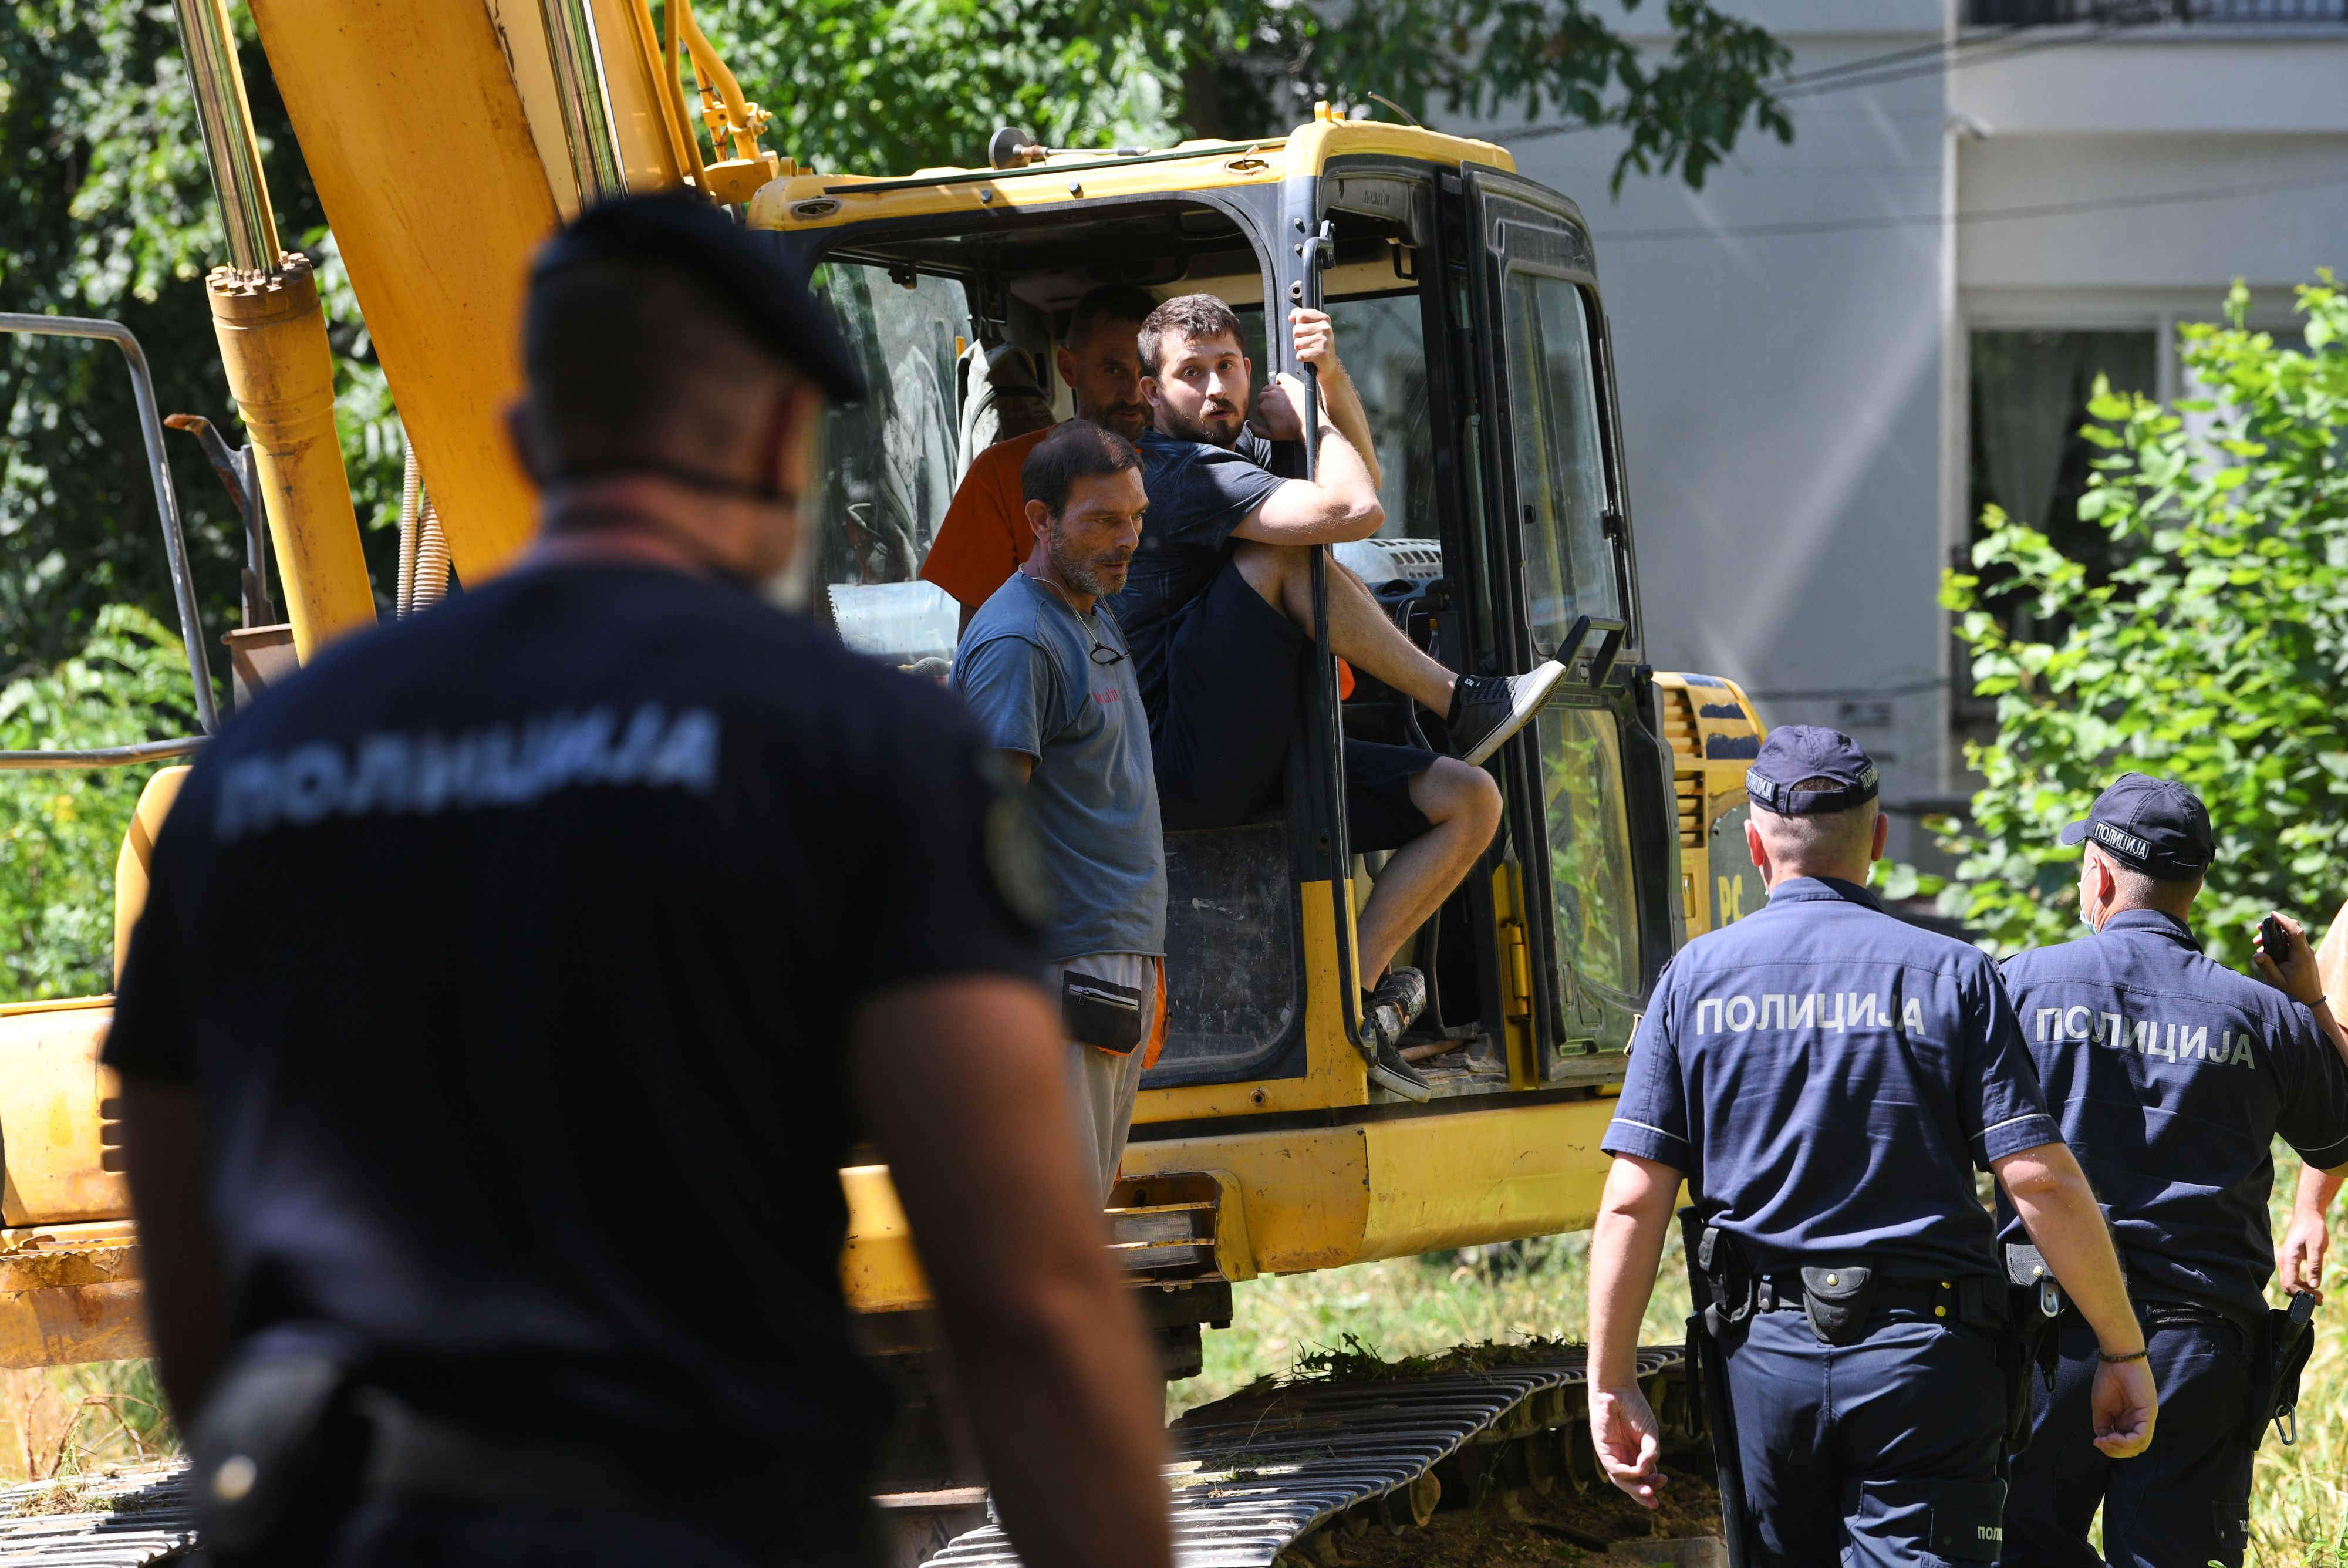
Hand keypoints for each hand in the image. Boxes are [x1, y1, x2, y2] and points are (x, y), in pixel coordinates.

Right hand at [1253, 371, 1307, 442]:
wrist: (1308, 423)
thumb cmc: (1290, 430)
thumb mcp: (1270, 435)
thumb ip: (1256, 430)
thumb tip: (1247, 424)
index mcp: (1263, 407)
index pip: (1259, 407)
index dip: (1265, 413)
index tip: (1272, 417)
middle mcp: (1269, 396)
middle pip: (1262, 396)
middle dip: (1266, 402)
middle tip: (1276, 409)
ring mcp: (1280, 388)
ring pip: (1269, 387)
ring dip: (1271, 392)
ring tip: (1279, 400)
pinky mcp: (1291, 383)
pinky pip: (1281, 376)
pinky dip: (1280, 380)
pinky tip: (1282, 386)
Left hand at [1288, 307, 1342, 376]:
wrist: (1330, 363)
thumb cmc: (1319, 343)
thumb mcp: (1314, 327)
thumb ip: (1303, 317)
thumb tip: (1292, 316)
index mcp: (1324, 319)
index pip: (1301, 315)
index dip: (1298, 324)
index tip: (1304, 330)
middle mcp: (1325, 328)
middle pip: (1296, 330)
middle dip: (1298, 338)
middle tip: (1308, 343)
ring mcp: (1323, 341)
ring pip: (1297, 343)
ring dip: (1300, 349)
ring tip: (1309, 350)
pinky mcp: (1320, 354)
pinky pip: (1300, 355)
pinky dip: (1302, 358)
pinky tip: (1310, 357)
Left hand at [1589, 1384, 1665, 1507]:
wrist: (1619, 1391)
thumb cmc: (1635, 1410)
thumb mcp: (1650, 1434)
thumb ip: (1651, 1453)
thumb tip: (1646, 1471)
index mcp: (1637, 1455)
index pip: (1644, 1477)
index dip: (1653, 1484)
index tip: (1665, 1482)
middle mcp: (1625, 1458)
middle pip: (1632, 1484)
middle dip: (1643, 1494)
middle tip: (1654, 1502)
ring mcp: (1614, 1455)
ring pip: (1622, 1481)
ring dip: (1635, 1489)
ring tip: (1649, 1492)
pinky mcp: (1603, 1450)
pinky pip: (1614, 1468)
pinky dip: (1626, 1473)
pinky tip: (1637, 1472)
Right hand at [2089, 1355, 2157, 1457]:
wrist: (2116, 1360)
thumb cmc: (2108, 1379)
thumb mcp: (2101, 1408)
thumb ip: (2103, 1426)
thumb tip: (2104, 1442)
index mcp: (2128, 1421)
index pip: (2125, 1445)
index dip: (2111, 1448)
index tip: (2097, 1442)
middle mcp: (2139, 1422)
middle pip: (2132, 1449)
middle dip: (2115, 1451)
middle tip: (2100, 1443)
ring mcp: (2146, 1419)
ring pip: (2138, 1447)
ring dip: (2119, 1448)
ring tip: (2105, 1440)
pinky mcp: (2149, 1414)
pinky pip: (2141, 1437)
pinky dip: (2126, 1441)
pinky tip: (2113, 1436)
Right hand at [2253, 912, 2322, 1006]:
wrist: (2310, 998)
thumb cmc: (2294, 991)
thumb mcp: (2277, 981)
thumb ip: (2267, 967)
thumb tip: (2256, 954)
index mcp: (2301, 955)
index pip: (2295, 931)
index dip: (2284, 920)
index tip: (2271, 915)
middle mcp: (2305, 950)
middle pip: (2293, 928)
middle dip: (2274, 926)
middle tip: (2257, 930)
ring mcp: (2305, 951)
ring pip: (2291, 934)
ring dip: (2274, 934)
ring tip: (2257, 943)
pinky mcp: (2302, 954)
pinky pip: (2291, 941)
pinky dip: (2279, 940)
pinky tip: (2267, 950)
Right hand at [2280, 1210, 2329, 1301]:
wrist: (2308, 1215)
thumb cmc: (2313, 1228)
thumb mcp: (2317, 1247)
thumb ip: (2315, 1266)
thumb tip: (2315, 1285)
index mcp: (2288, 1258)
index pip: (2289, 1283)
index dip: (2301, 1294)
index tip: (2317, 1298)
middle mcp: (2284, 1261)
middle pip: (2287, 1286)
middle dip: (2302, 1295)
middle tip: (2321, 1299)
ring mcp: (2286, 1261)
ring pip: (2289, 1283)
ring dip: (2302, 1291)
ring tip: (2319, 1295)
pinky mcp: (2290, 1261)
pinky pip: (2292, 1277)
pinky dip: (2302, 1285)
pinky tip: (2313, 1286)